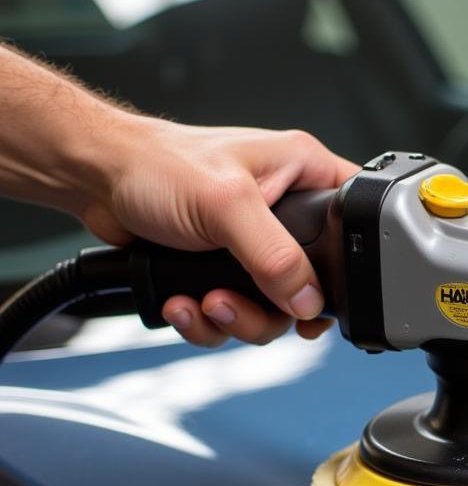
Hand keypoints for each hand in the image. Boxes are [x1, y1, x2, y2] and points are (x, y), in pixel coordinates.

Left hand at [84, 116, 358, 346]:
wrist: (96, 181)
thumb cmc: (155, 163)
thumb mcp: (227, 204)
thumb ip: (275, 255)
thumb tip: (309, 300)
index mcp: (302, 174)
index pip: (354, 222)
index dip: (351, 265)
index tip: (324, 298)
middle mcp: (284, 212)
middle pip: (310, 287)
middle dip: (271, 310)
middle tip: (237, 302)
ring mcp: (253, 246)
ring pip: (272, 310)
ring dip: (234, 320)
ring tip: (204, 303)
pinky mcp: (224, 271)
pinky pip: (234, 315)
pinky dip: (206, 321)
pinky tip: (183, 303)